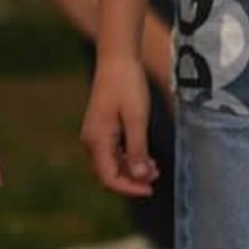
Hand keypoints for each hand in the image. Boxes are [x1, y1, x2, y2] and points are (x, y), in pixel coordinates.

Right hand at [81, 55, 159, 197]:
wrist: (118, 58)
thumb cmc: (128, 84)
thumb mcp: (137, 117)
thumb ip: (137, 149)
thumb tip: (141, 177)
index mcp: (97, 141)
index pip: (109, 177)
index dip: (129, 188)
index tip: (150, 190)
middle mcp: (91, 142)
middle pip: (109, 173)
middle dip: (132, 180)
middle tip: (156, 178)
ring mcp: (95, 135)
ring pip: (112, 163)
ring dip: (132, 169)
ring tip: (155, 169)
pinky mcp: (102, 128)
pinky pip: (113, 151)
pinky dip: (129, 157)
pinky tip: (146, 157)